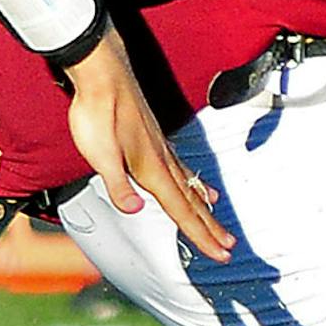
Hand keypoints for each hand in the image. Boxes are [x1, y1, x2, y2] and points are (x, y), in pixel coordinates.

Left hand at [63, 29, 235, 263]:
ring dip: (204, 207)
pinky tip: (195, 183)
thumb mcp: (100, 153)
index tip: (219, 253)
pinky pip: (181, 168)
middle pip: (191, 202)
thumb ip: (118, 184)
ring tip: (218, 222)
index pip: (181, 210)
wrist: (101, 72)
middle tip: (228, 247)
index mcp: (151, 168)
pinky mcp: (153, 138)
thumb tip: (134, 209)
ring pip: (189, 185)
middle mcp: (161, 160)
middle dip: (210, 227)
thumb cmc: (97, 111)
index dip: (201, 235)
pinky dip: (193, 182)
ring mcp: (160, 148)